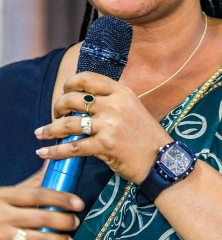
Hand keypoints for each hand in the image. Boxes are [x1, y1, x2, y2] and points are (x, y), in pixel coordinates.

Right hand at [0, 168, 81, 239]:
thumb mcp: (7, 196)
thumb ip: (31, 184)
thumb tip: (53, 160)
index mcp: (4, 197)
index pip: (37, 195)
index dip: (61, 198)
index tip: (78, 203)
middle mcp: (3, 216)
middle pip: (42, 217)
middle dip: (64, 221)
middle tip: (75, 222)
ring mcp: (1, 236)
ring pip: (38, 238)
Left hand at [35, 72, 171, 183]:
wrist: (163, 160)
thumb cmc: (147, 137)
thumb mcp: (134, 110)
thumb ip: (112, 103)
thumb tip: (82, 103)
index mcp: (122, 93)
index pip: (87, 78)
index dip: (69, 84)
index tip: (64, 93)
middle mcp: (115, 105)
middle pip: (72, 99)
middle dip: (57, 107)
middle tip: (57, 116)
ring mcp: (110, 124)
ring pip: (68, 123)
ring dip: (49, 129)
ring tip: (41, 133)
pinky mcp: (105, 145)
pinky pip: (72, 147)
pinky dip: (54, 151)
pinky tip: (43, 152)